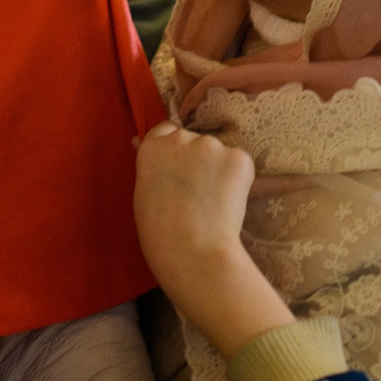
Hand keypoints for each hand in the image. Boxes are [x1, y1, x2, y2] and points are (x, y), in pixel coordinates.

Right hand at [134, 121, 292, 358]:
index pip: (166, 131)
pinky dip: (238, 180)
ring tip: (215, 202)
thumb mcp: (144, 193)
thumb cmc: (159, 232)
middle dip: (197, 159)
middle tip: (198, 192)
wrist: (192, 250)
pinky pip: (239, 165)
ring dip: (219, 170)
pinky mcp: (238, 157)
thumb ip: (152, 168)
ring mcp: (212, 145)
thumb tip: (141, 144)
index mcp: (153, 146)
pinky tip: (229, 202)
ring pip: (218, 153)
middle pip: (194, 141)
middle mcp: (181, 137)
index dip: (175, 151)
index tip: (179, 169)